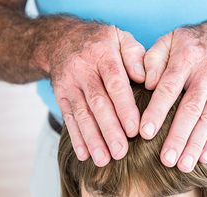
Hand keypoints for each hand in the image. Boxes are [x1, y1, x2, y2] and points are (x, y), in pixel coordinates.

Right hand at [50, 23, 145, 165]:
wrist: (62, 38)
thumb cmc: (101, 41)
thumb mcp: (121, 38)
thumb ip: (135, 55)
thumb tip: (145, 78)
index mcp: (103, 54)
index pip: (115, 83)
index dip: (125, 107)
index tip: (136, 130)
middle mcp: (83, 69)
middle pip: (97, 103)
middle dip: (109, 129)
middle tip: (121, 152)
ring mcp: (69, 83)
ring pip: (81, 114)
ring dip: (92, 138)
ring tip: (103, 159)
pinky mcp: (60, 95)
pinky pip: (67, 117)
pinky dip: (76, 137)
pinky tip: (84, 154)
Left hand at [141, 18, 206, 171]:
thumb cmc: (192, 42)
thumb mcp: (170, 40)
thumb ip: (154, 59)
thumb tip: (146, 84)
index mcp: (186, 58)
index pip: (169, 88)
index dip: (157, 111)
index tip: (144, 133)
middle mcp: (206, 73)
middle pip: (191, 109)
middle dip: (178, 136)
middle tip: (166, 160)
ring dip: (196, 144)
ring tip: (183, 165)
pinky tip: (203, 157)